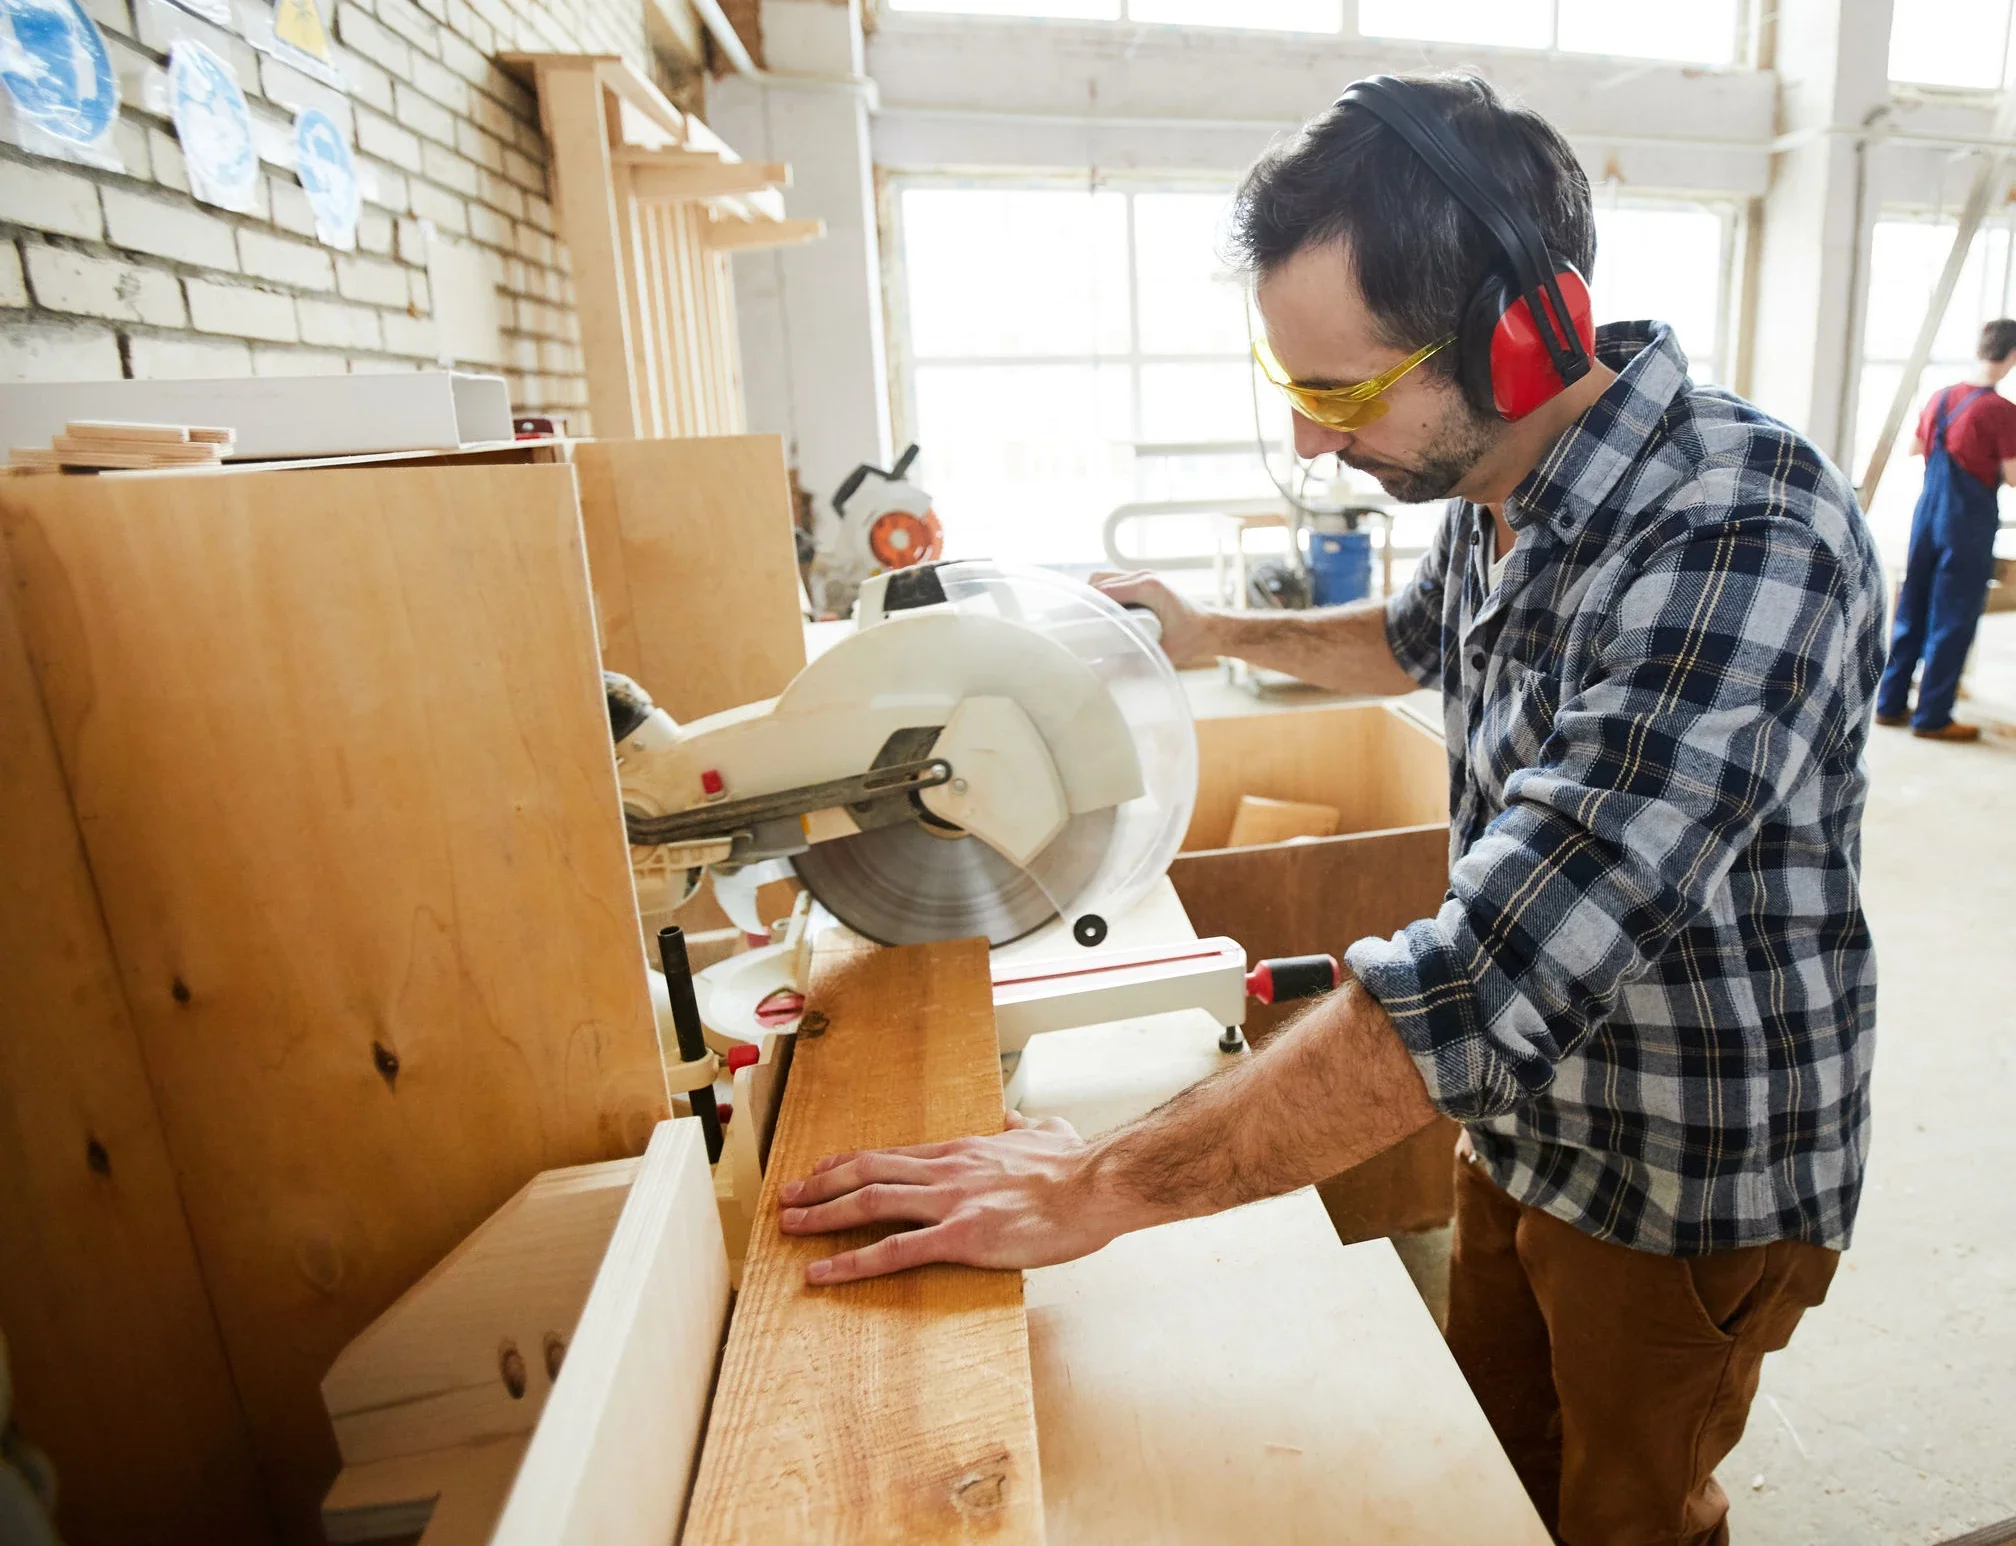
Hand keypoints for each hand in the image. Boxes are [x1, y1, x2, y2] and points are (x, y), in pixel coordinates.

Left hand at [778, 1111, 1130, 1284]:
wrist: (1095, 1184)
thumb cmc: (1076, 1164)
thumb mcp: (1046, 1131)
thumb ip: (1024, 1125)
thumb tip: (1016, 1118)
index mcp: (962, 1150)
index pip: (891, 1153)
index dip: (850, 1162)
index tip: (822, 1169)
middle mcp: (945, 1170)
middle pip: (867, 1172)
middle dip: (820, 1185)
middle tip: (787, 1197)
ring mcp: (949, 1202)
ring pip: (869, 1204)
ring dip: (822, 1216)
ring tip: (789, 1227)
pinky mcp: (961, 1238)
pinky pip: (894, 1252)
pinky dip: (850, 1263)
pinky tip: (822, 1275)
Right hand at [1091, 571, 1220, 668]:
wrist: (1210, 628)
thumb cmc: (1191, 639)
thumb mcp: (1161, 651)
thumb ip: (1135, 660)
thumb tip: (1104, 671)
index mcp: (1149, 588)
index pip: (1105, 591)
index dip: (1086, 605)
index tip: (1073, 622)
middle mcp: (1145, 576)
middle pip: (1099, 580)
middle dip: (1086, 601)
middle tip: (1078, 624)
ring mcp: (1144, 575)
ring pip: (1104, 579)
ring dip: (1094, 597)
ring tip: (1088, 620)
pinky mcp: (1143, 580)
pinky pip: (1114, 582)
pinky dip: (1104, 596)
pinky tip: (1103, 615)